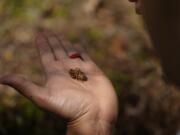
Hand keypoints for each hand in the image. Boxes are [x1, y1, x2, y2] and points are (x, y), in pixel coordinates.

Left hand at [0, 31, 117, 134]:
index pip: (46, 54)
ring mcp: (80, 69)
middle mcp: (66, 70)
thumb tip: (1, 78)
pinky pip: (86, 56)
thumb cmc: (70, 108)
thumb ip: (25, 86)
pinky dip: (81, 50)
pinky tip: (77, 44)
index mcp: (54, 74)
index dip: (42, 44)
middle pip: (57, 51)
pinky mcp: (93, 70)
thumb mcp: (44, 97)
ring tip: (59, 35)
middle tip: (47, 31)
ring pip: (70, 52)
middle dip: (52, 40)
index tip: (39, 34)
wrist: (94, 116)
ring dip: (65, 43)